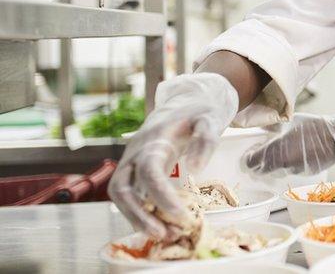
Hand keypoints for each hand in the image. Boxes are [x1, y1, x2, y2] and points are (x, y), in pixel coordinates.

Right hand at [108, 73, 237, 239]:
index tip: (181, 215)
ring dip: (139, 219)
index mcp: (153, 140)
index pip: (149, 171)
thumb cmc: (197, 112)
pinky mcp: (134, 172)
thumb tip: (197, 169)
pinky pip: (130, 196)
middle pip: (122, 189)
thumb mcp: (208, 119)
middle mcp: (135, 154)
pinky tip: (162, 227)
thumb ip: (205, 140)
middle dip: (140, 216)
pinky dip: (141, 214)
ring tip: (167, 235)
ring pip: (121, 196)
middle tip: (166, 235)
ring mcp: (131, 163)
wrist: (183, 102)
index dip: (161, 195)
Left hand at [243, 113, 334, 175]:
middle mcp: (281, 164)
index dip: (248, 158)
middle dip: (261, 162)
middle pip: (263, 169)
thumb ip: (274, 126)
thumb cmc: (314, 127)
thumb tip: (263, 127)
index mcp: (275, 150)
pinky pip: (292, 169)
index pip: (251, 162)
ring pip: (278, 169)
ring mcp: (294, 170)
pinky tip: (299, 152)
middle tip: (263, 152)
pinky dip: (291, 163)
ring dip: (276, 163)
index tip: (250, 152)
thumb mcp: (291, 121)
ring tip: (284, 150)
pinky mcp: (305, 173)